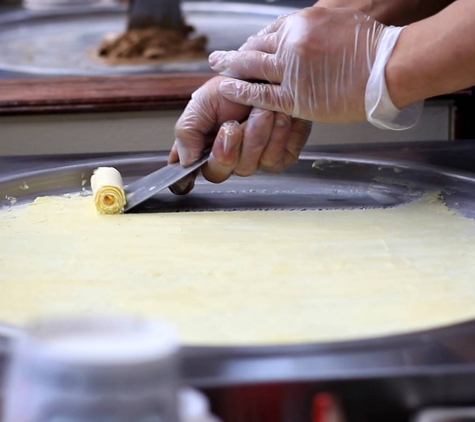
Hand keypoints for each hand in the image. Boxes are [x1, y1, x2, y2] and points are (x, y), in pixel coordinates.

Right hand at [168, 76, 310, 194]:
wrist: (271, 74)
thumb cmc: (238, 83)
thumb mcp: (204, 100)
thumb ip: (187, 130)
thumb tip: (184, 160)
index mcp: (203, 145)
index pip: (189, 171)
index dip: (189, 173)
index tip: (197, 158)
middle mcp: (226, 158)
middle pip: (219, 172)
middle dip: (228, 145)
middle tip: (234, 122)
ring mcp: (252, 161)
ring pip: (247, 167)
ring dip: (255, 135)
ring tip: (261, 110)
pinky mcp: (278, 159)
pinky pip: (274, 161)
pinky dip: (277, 136)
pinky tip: (278, 118)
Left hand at [209, 7, 386, 123]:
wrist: (389, 67)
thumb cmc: (372, 45)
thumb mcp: (339, 21)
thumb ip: (314, 28)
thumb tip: (303, 32)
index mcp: (302, 23)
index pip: (269, 32)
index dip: (254, 41)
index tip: (246, 47)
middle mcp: (291, 44)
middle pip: (255, 47)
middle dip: (234, 54)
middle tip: (218, 57)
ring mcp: (291, 71)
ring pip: (252, 67)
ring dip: (231, 68)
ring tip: (217, 69)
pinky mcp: (296, 97)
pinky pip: (262, 94)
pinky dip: (242, 91)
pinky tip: (227, 89)